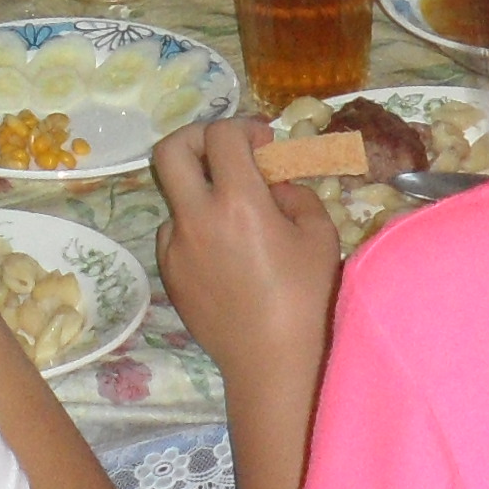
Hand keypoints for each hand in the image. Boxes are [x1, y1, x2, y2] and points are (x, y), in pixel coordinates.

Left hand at [149, 117, 340, 381]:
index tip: (264, 141)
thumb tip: (273, 184)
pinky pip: (176, 234)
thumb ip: (294, 194)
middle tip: (227, 150)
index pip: (221, 136)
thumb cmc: (306, 297)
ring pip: (175, 197)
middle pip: (169, 151)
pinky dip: (196, 227)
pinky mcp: (170, 275)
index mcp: (236, 201)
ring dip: (201, 190)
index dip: (243, 127)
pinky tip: (226, 251)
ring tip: (236, 216)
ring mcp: (176, 249)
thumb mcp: (318, 233)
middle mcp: (196, 218)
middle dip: (197, 137)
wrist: (273, 362)